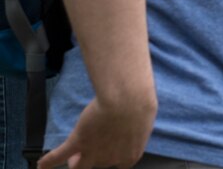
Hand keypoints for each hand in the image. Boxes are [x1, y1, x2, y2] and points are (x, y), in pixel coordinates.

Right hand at [38, 90, 156, 168]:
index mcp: (130, 155)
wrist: (128, 100)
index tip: (106, 149)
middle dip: (91, 159)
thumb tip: (127, 125)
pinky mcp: (78, 141)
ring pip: (78, 165)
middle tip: (85, 153)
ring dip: (74, 162)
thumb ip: (133, 129)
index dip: (109, 157)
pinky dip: (49, 162)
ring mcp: (93, 152)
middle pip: (97, 164)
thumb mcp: (141, 120)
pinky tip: (41, 166)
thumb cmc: (140, 105)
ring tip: (69, 160)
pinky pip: (59, 155)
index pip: (117, 163)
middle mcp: (110, 159)